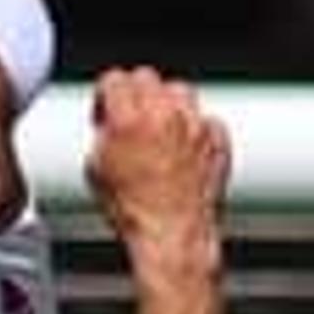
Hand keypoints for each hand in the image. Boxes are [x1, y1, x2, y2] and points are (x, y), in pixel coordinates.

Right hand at [84, 67, 229, 270]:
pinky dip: (194, 127)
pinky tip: (182, 146)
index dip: (106, 94)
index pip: (114, 79)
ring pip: (179, 91)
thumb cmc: (136, 212)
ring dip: (166, 103)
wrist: (172, 236)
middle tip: (130, 116)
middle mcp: (164, 116)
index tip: (106, 107)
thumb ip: (103, 136)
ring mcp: (194, 125)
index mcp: (130, 119)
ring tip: (159, 127)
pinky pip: (204, 118)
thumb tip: (108, 127)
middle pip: (147, 78)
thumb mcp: (97, 170)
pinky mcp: (216, 139)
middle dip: (135, 93)